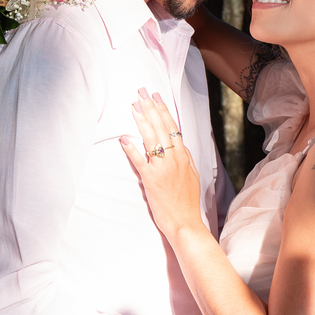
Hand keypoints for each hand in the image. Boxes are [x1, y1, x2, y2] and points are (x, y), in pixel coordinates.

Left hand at [119, 88, 203, 237]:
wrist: (185, 222)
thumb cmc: (187, 202)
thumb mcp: (192, 176)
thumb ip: (184, 159)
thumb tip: (178, 146)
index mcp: (184, 157)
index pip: (173, 128)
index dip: (163, 111)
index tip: (156, 97)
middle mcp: (175, 159)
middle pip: (162, 128)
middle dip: (151, 108)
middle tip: (142, 92)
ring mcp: (163, 169)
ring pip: (152, 139)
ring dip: (142, 121)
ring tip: (133, 106)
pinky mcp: (152, 180)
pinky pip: (139, 161)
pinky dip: (131, 149)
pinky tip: (123, 138)